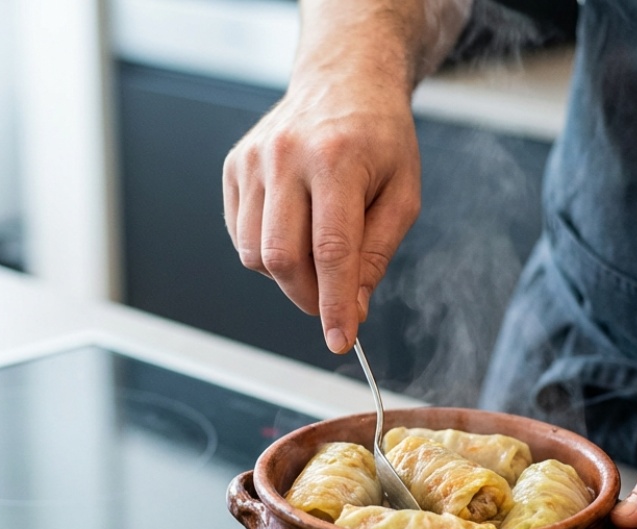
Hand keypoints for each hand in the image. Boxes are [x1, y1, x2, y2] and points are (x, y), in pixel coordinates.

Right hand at [222, 78, 420, 353]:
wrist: (343, 80)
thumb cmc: (380, 138)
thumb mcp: (403, 194)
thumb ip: (377, 253)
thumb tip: (353, 307)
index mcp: (337, 159)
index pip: (331, 251)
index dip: (333, 305)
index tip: (340, 340)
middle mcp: (286, 156)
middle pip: (282, 258)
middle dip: (308, 297)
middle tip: (332, 302)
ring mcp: (253, 160)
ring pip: (256, 254)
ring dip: (288, 276)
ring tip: (318, 253)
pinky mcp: (234, 166)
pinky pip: (242, 236)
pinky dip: (267, 252)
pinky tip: (295, 231)